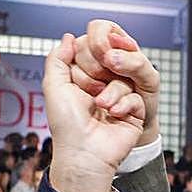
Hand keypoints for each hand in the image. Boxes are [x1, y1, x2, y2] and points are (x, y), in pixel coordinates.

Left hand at [43, 32, 143, 191]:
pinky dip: (124, 105)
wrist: (83, 155)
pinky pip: (136, 96)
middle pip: (111, 59)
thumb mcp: (54, 86)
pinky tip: (113, 116)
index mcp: (83, 77)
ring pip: (125, 77)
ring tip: (100, 107)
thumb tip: (69, 36)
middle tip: (91, 93)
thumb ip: (57, 58)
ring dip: (110, 92)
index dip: (88, 58)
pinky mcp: (133, 112)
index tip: (79, 78)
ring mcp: (119, 98)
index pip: (92, 50)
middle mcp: (101, 85)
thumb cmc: (67, 124)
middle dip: (98, 75)